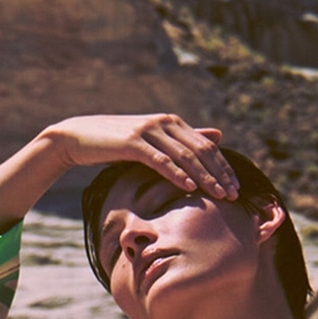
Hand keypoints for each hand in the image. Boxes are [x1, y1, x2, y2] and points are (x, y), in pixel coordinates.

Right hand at [44, 114, 236, 200]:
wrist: (80, 137)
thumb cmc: (118, 143)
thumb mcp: (155, 141)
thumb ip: (185, 139)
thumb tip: (218, 136)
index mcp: (172, 122)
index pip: (206, 146)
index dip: (223, 166)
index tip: (237, 187)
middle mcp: (164, 122)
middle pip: (200, 150)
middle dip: (220, 174)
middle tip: (235, 195)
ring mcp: (149, 131)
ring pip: (184, 156)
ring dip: (205, 177)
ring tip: (220, 195)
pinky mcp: (133, 142)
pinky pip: (161, 160)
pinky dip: (177, 174)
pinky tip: (190, 188)